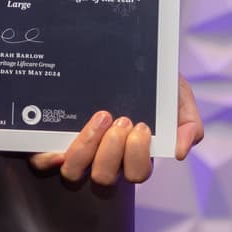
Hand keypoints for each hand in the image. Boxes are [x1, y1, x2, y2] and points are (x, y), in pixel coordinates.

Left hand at [29, 75, 203, 185]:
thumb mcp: (177, 96)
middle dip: (114, 151)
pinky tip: (57, 146)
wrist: (121, 53)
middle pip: (106, 177)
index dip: (137, 157)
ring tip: (99, 117)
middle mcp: (105, 157)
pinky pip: (43, 163)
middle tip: (122, 119)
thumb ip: (188, 122)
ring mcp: (78, 149)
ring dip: (87, 148)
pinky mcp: (52, 140)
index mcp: (134, 153)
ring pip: (75, 173)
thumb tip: (179, 151)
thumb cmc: (150, 81)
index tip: (142, 126)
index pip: (137, 173)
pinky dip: (47, 159)